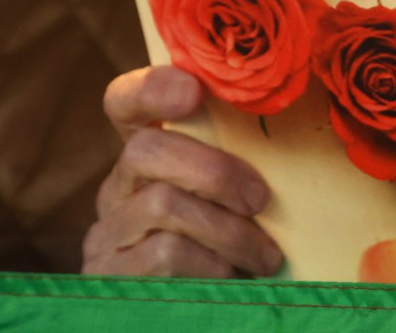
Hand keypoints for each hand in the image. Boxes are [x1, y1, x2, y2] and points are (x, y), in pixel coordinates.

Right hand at [84, 64, 283, 278]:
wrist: (192, 320)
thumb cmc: (229, 258)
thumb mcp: (231, 207)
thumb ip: (237, 173)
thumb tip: (288, 136)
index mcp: (147, 160)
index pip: (125, 101)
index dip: (152, 87)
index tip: (194, 90)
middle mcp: (117, 190)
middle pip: (146, 149)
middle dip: (213, 171)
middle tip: (260, 200)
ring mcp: (107, 236)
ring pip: (162, 205)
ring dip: (227, 231)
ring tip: (264, 257)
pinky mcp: (109, 278)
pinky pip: (163, 254)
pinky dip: (210, 265)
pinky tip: (231, 280)